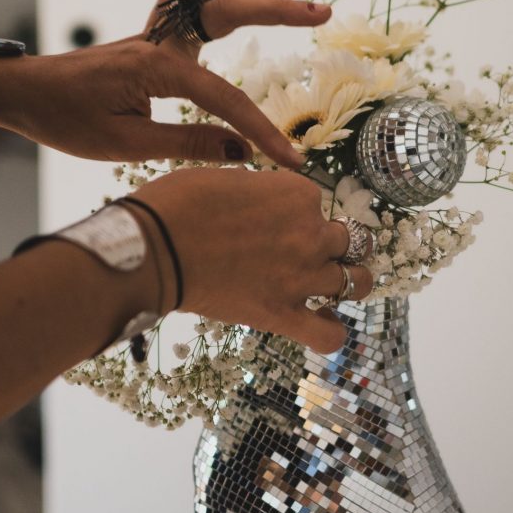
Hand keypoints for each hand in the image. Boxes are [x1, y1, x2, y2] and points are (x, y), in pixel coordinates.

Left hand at [0, 0, 330, 166]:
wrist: (25, 93)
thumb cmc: (66, 119)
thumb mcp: (124, 144)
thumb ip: (186, 143)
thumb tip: (241, 151)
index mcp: (156, 67)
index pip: (224, 99)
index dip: (262, 130)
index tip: (291, 160)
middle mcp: (160, 40)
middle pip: (228, 11)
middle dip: (277, 11)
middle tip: (321, 12)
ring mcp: (156, 32)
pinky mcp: (152, 36)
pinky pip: (193, 2)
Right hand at [133, 167, 372, 353]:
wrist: (155, 248)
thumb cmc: (179, 203)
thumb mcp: (228, 177)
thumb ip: (261, 191)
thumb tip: (264, 205)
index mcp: (298, 193)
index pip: (316, 203)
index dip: (298, 213)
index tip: (274, 221)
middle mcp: (310, 233)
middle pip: (348, 240)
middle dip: (334, 244)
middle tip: (309, 251)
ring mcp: (302, 277)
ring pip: (357, 282)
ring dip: (349, 282)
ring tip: (333, 285)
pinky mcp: (283, 315)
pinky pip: (329, 334)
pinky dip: (332, 332)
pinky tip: (323, 323)